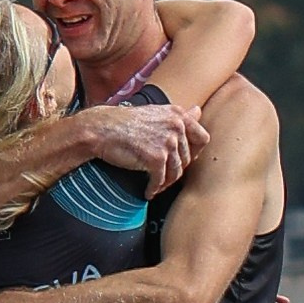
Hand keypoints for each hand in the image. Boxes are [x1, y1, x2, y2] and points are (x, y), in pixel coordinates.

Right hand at [74, 99, 204, 185]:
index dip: (194, 153)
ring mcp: (167, 142)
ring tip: (156, 186)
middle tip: (163, 177)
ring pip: (176, 172)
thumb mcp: (156, 113)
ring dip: (166, 183)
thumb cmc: (124, 122)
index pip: (202, 138)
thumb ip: (179, 116)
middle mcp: (176, 126)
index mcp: (177, 115)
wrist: (101, 129)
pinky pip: (161, 180)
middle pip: (187, 159)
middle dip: (176, 171)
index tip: (182, 160)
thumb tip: (198, 111)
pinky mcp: (156, 158)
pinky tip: (147, 191)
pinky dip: (154, 189)